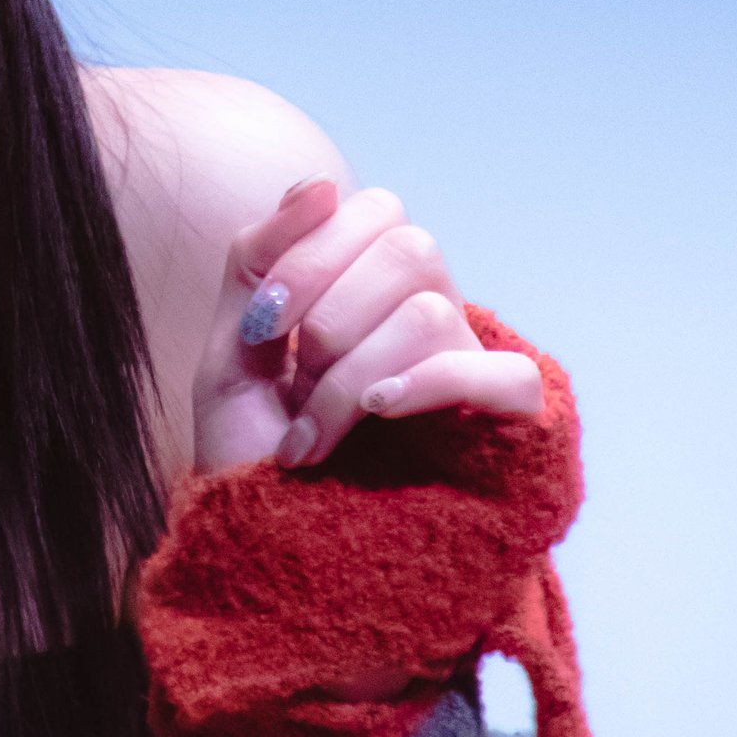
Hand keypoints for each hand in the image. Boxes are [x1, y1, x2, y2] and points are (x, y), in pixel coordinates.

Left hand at [193, 177, 542, 475]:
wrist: (263, 555)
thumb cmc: (250, 452)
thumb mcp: (233, 346)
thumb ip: (261, 257)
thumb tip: (320, 181)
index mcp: (371, 291)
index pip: (375, 210)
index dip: (313, 253)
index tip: (262, 324)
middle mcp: (429, 320)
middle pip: (411, 247)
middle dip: (330, 310)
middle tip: (292, 376)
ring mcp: (467, 375)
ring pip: (433, 311)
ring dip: (352, 374)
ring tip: (313, 435)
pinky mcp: (502, 435)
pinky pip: (504, 375)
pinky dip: (430, 381)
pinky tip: (379, 411)